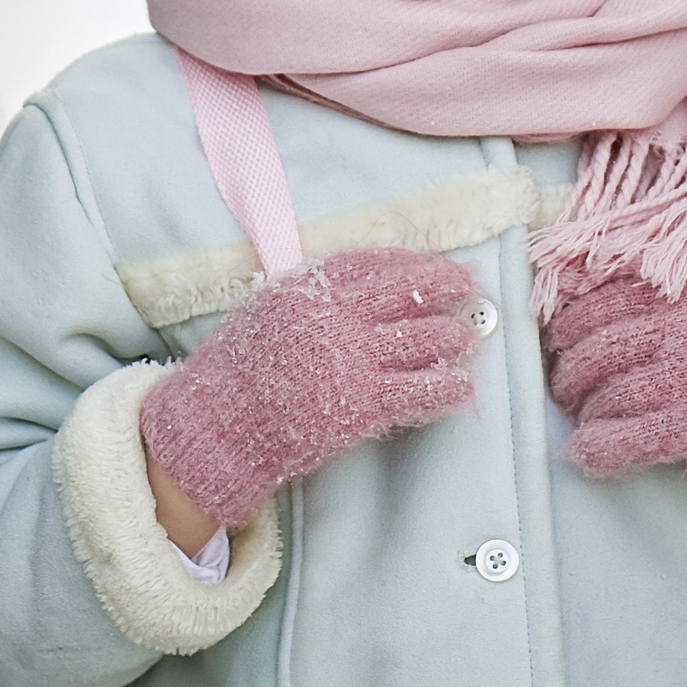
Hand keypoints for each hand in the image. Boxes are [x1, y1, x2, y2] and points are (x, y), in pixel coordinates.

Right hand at [139, 246, 477, 525]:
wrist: (217, 426)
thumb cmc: (234, 370)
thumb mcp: (265, 310)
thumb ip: (309, 294)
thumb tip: (354, 286)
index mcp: (307, 287)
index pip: (372, 262)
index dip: (409, 260)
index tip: (432, 261)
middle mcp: (334, 316)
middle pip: (406, 291)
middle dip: (445, 285)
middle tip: (470, 285)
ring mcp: (350, 359)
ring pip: (420, 339)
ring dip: (454, 335)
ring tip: (470, 336)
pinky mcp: (360, 404)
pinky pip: (417, 391)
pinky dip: (446, 387)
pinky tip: (463, 385)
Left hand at [542, 274, 686, 487]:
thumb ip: (654, 306)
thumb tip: (566, 313)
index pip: (604, 297)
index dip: (567, 323)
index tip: (554, 340)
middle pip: (599, 347)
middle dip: (569, 374)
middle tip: (564, 390)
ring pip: (611, 393)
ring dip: (585, 415)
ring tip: (584, 422)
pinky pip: (633, 437)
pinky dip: (599, 449)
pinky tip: (586, 455)